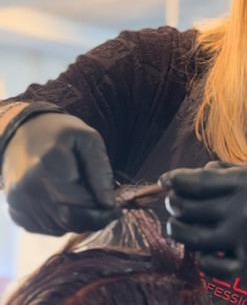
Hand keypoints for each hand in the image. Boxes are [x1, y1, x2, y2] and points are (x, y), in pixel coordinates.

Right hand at [2, 112, 119, 235]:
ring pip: (59, 227)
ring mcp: (18, 203)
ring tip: (84, 195)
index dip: (102, 212)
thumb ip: (101, 171)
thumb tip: (109, 203)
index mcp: (48, 167)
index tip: (117, 207)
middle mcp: (28, 189)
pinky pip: (46, 228)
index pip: (79, 206)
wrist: (24, 131)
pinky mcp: (16, 212)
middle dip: (93, 218)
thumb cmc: (63, 133)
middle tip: (106, 206)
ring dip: (78, 218)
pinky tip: (66, 199)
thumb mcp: (89, 140)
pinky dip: (62, 220)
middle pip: (68, 221)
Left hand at [159, 162, 246, 278]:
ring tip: (175, 224)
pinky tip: (199, 249)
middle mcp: (241, 210)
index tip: (164, 180)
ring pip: (194, 237)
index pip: (198, 181)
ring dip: (177, 229)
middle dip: (173, 203)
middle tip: (171, 201)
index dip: (176, 180)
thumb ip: (225, 171)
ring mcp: (243, 239)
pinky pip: (212, 266)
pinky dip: (200, 258)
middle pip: (190, 208)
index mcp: (245, 183)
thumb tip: (195, 173)